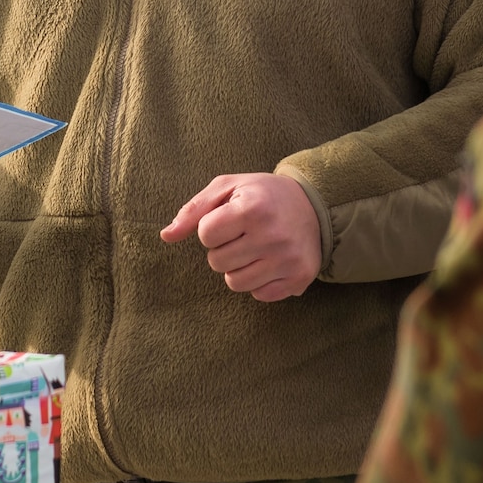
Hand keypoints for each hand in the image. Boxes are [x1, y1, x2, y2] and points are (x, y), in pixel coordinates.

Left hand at [161, 173, 320, 301]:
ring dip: (238, 268)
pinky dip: (259, 281)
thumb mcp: (229, 187)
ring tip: (254, 249)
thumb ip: (194, 210)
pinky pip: (259, 295)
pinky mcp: (299, 278)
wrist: (315, 205)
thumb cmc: (263, 195)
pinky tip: (270, 262)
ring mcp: (287, 260)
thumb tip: (166, 236)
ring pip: (235, 283)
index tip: (230, 219)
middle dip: (224, 249)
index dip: (212, 228)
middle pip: (217, 262)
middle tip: (243, 235)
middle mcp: (272, 235)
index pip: (206, 235)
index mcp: (252, 208)